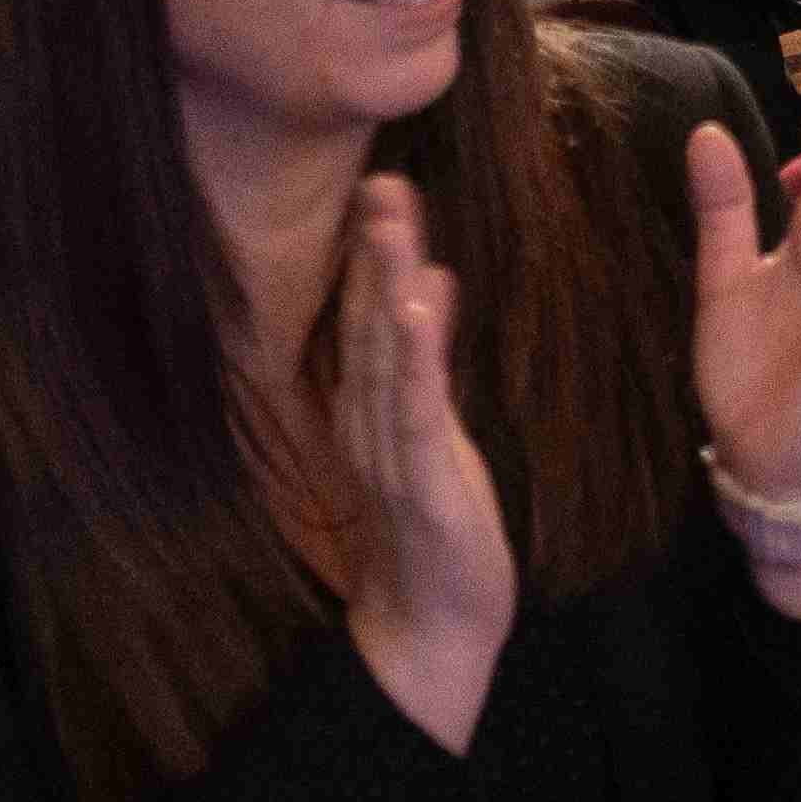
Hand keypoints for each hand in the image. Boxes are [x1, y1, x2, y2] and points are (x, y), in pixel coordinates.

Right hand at [331, 172, 518, 749]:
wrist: (431, 628)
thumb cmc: (432, 527)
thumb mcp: (432, 430)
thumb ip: (426, 360)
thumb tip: (431, 282)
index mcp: (370, 407)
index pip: (368, 317)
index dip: (371, 251)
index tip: (379, 180)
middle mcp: (369, 421)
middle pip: (370, 322)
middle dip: (375, 248)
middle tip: (380, 174)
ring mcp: (391, 450)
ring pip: (387, 355)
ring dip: (387, 283)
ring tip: (391, 216)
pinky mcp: (423, 483)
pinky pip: (417, 411)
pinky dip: (418, 355)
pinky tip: (421, 304)